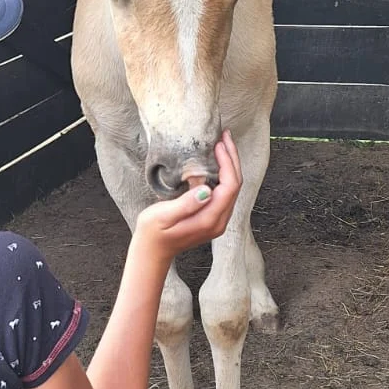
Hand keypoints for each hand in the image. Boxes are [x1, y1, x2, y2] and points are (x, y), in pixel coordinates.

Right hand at [132, 131, 242, 265]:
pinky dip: (223, 174)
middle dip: (232, 159)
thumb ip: (186, 204)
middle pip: (236, 185)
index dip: (228, 163)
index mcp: (209, 219)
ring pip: (232, 188)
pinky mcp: (212, 218)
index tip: (218, 144)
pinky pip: (225, 192)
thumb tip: (206, 190)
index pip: (230, 186)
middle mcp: (219, 221)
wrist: (153, 252)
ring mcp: (217, 221)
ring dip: (230, 165)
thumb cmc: (153, 233)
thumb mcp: (163, 216)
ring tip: (222, 144)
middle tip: (225, 136)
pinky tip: (215, 162)